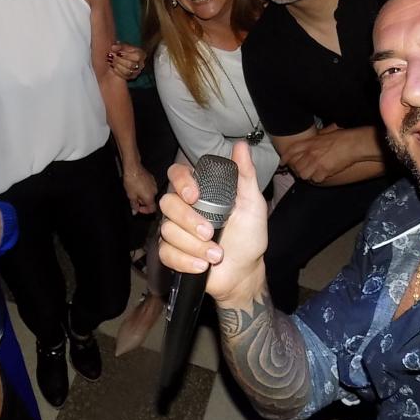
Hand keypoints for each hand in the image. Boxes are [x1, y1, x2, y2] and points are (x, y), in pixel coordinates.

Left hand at [107, 42, 145, 80]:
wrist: (121, 58)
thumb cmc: (124, 51)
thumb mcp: (122, 46)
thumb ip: (119, 46)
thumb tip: (113, 47)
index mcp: (141, 54)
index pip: (137, 56)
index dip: (126, 55)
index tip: (117, 52)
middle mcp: (141, 64)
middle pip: (131, 64)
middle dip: (119, 60)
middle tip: (112, 56)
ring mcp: (137, 72)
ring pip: (127, 72)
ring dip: (117, 66)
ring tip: (111, 61)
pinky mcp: (131, 77)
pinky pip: (123, 76)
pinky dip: (116, 70)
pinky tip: (112, 66)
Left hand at [123, 167, 157, 214]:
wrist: (133, 168)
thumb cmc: (132, 181)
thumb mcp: (130, 196)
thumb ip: (134, 205)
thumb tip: (135, 212)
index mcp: (150, 197)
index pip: (152, 209)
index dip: (145, 211)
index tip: (138, 208)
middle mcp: (154, 191)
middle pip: (150, 201)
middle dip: (142, 202)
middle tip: (134, 198)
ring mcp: (154, 184)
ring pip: (150, 194)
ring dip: (143, 195)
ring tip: (134, 190)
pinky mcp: (152, 179)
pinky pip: (149, 187)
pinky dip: (144, 189)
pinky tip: (137, 185)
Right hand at [158, 142, 267, 306]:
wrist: (245, 272)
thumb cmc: (249, 236)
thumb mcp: (252, 204)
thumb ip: (245, 175)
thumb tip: (241, 146)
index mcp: (200, 192)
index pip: (176, 174)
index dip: (180, 181)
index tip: (194, 195)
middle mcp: (183, 208)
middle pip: (167, 203)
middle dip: (188, 220)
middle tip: (210, 232)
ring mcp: (175, 231)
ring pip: (168, 230)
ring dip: (193, 245)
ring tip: (216, 255)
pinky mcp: (171, 253)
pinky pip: (166, 252)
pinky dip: (185, 260)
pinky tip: (202, 265)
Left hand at [281, 125, 359, 183]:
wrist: (352, 144)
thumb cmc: (342, 137)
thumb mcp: (325, 133)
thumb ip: (316, 138)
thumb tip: (315, 138)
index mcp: (309, 143)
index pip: (291, 151)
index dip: (285, 158)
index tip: (283, 162)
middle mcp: (310, 153)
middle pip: (296, 166)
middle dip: (298, 169)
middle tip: (303, 170)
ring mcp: (316, 162)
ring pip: (303, 174)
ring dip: (307, 175)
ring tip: (313, 173)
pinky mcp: (323, 171)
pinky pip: (316, 179)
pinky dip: (318, 179)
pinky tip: (323, 175)